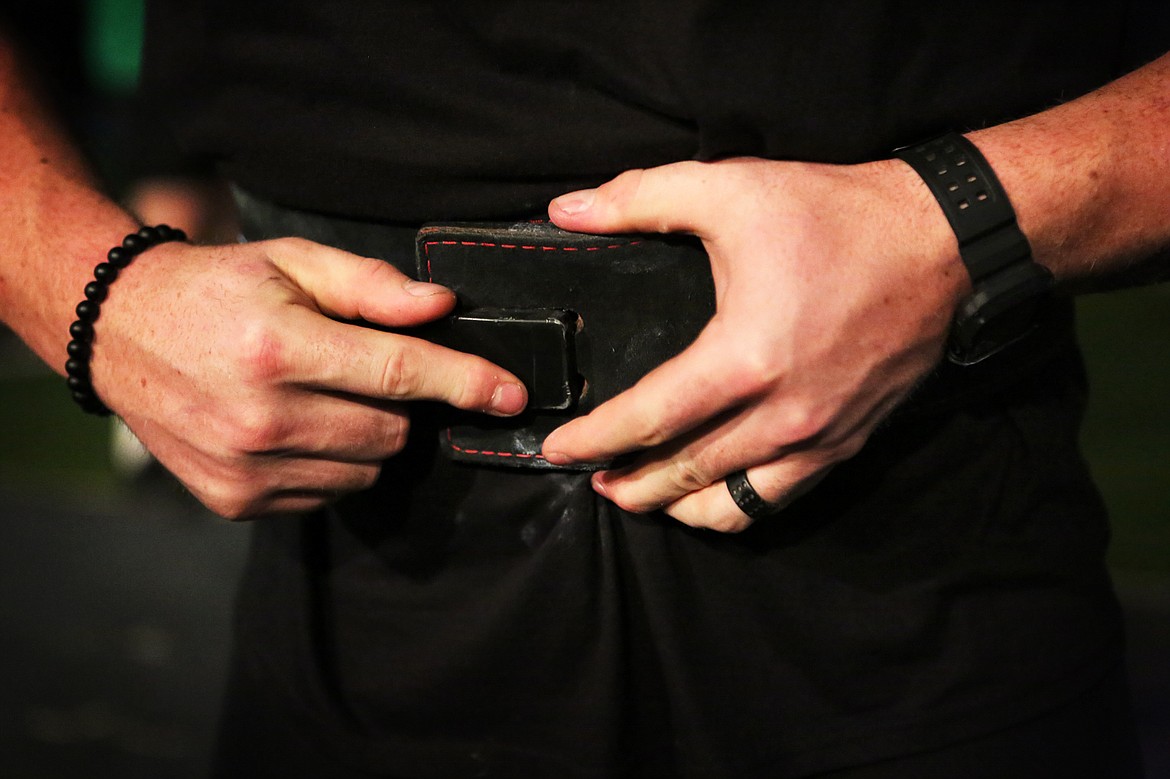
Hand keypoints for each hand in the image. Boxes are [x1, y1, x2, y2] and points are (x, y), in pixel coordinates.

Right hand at [91, 237, 526, 517]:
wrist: (120, 333)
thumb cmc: (218, 289)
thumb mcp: (292, 263)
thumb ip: (370, 286)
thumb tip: (442, 307)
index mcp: (279, 347)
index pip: (400, 373)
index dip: (466, 382)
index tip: (511, 394)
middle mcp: (261, 417)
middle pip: (393, 431)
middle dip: (398, 403)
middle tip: (357, 369)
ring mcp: (246, 467)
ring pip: (367, 469)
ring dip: (366, 437)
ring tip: (318, 395)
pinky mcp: (235, 500)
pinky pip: (328, 494)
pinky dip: (330, 465)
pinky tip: (292, 427)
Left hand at [541, 157, 965, 531]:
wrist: (941, 241)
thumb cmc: (837, 216)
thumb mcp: (732, 188)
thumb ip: (641, 198)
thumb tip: (569, 210)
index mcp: (743, 358)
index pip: (648, 419)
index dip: (594, 439)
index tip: (559, 448)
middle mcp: (781, 414)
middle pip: (682, 474)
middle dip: (628, 485)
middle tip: (593, 480)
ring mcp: (818, 437)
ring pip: (731, 504)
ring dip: (677, 506)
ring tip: (643, 496)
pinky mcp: (847, 442)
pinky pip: (779, 500)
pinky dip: (735, 507)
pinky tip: (712, 496)